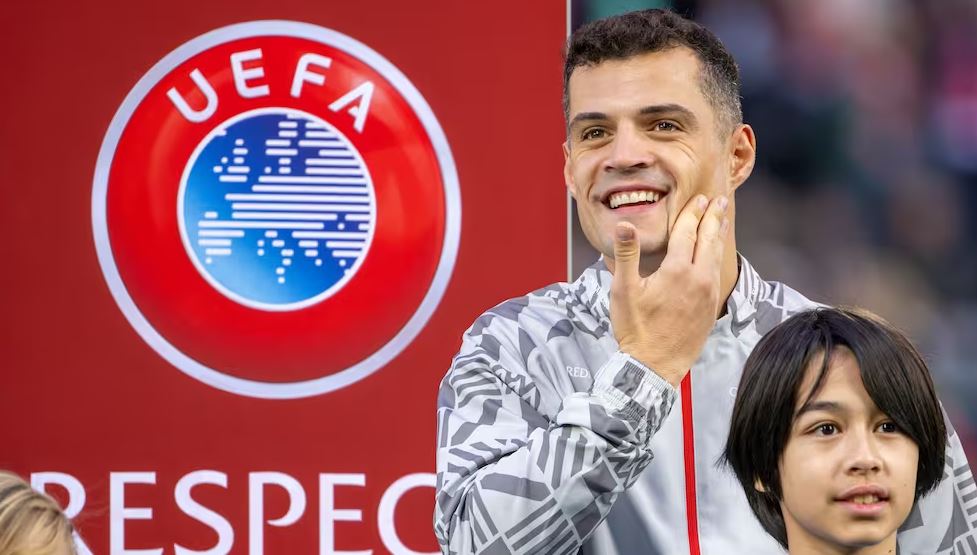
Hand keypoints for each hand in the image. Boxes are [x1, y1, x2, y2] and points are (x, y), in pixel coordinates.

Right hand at [610, 194, 728, 386]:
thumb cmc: (635, 329)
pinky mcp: (711, 308)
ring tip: (722, 221)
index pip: (688, 232)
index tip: (698, 198)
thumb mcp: (624, 291)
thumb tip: (624, 224)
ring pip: (717, 257)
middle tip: (717, 201)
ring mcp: (708, 294)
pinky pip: (718, 275)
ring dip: (719, 236)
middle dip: (713, 218)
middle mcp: (699, 279)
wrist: (654, 366)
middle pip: (709, 240)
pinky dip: (718, 258)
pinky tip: (715, 257)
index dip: (692, 213)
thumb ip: (626, 255)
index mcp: (678, 270)